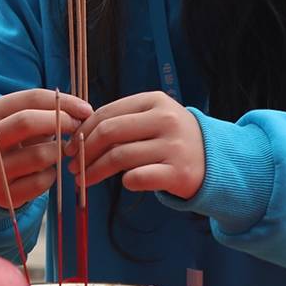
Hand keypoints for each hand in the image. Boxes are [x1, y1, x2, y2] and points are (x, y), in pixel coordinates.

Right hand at [0, 88, 91, 209]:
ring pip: (40, 155)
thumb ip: (49, 111)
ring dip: (58, 152)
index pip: (31, 98)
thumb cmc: (18, 142)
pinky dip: (51, 176)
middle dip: (62, 122)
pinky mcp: (2, 193)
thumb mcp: (24, 120)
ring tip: (58, 151)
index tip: (86, 109)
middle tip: (78, 128)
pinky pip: (40, 182)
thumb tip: (84, 112)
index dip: (64, 102)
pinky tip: (46, 172)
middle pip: (27, 122)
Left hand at [69, 91, 204, 198]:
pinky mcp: (178, 172)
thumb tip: (79, 134)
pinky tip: (123, 183)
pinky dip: (125, 182)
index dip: (83, 132)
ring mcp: (173, 146)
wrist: (215, 159)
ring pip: (120, 157)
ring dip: (95, 170)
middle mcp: (165, 119)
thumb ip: (122, 121)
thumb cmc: (172, 139)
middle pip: (109, 133)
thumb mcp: (152, 118)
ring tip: (83, 180)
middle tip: (73, 166)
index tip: (70, 146)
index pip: (107, 113)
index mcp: (154, 101)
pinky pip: (138, 178)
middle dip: (84, 152)